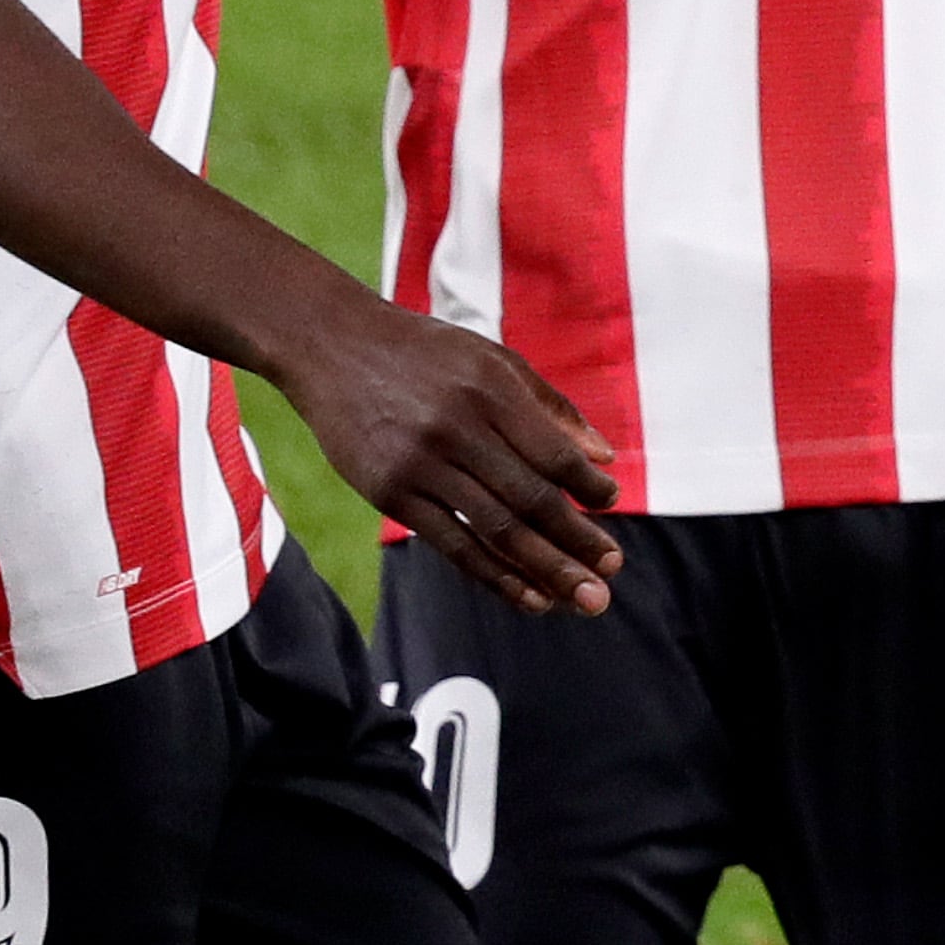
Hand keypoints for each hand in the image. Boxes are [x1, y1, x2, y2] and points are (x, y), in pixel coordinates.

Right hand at [263, 291, 626, 615]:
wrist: (332, 345)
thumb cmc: (426, 353)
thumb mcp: (494, 360)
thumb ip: (551, 408)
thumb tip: (604, 458)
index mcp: (491, 391)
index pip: (554, 453)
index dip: (588, 486)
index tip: (611, 505)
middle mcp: (458, 429)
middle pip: (530, 500)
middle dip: (577, 543)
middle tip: (611, 575)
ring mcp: (420, 465)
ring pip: (495, 530)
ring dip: (545, 571)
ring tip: (583, 598)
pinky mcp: (389, 493)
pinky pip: (451, 545)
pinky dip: (494, 576)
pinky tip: (528, 597)